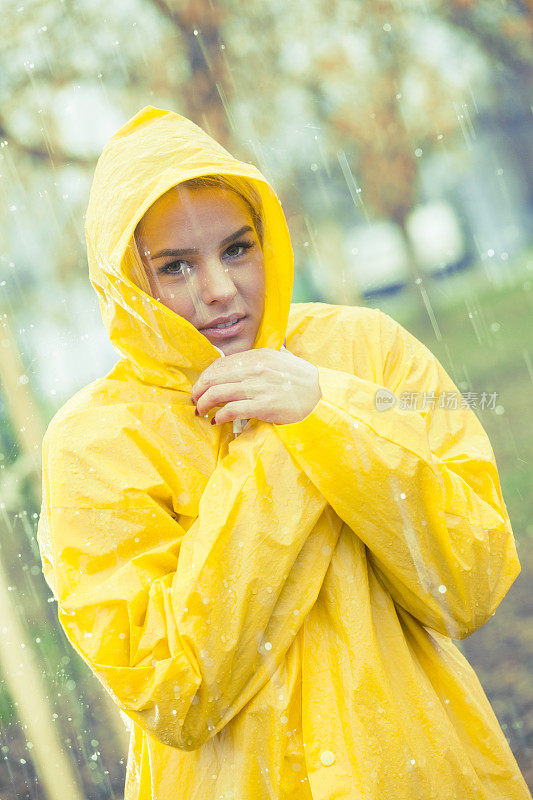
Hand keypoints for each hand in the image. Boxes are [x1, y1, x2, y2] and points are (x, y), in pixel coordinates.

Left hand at [191, 347, 321, 425]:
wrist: (322, 395)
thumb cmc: (302, 380)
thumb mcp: (282, 359)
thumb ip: (262, 359)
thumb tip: (244, 361)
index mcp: (258, 356)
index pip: (220, 364)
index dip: (204, 377)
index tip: (200, 387)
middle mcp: (255, 369)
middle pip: (214, 378)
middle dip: (198, 391)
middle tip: (195, 401)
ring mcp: (259, 387)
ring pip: (218, 393)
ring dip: (204, 404)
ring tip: (201, 412)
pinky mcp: (263, 405)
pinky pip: (231, 410)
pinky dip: (219, 416)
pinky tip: (217, 421)